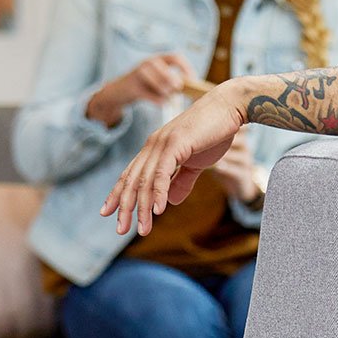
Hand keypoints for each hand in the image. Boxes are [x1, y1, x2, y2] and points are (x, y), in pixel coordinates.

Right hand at [85, 53, 195, 126]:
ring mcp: (137, 74)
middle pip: (162, 66)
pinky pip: (146, 94)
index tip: (193, 80)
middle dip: (172, 77)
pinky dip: (157, 100)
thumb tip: (191, 88)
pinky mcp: (131, 87)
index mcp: (158, 59)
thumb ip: (172, 82)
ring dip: (164, 89)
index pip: (175, 57)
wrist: (119, 92)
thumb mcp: (159, 81)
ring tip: (169, 97)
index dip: (186, 67)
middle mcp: (147, 63)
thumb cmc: (145, 87)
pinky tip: (163, 104)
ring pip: (154, 78)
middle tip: (178, 88)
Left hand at [100, 78, 268, 234]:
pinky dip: (159, 192)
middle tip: (120, 230)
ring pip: (146, 180)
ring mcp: (162, 143)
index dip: (118, 194)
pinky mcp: (176, 143)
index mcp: (155, 148)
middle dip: (124, 207)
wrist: (229, 106)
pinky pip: (163, 172)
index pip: (131, 174)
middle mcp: (153, 145)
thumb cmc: (214, 132)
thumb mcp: (196, 162)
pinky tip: (159, 210)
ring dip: (143, 207)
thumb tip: (170, 202)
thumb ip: (182, 180)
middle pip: (133, 181)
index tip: (107, 212)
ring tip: (142, 229)